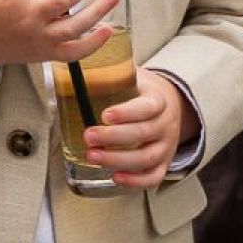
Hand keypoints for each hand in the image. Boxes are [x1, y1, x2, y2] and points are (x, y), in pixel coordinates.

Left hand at [80, 68, 197, 190]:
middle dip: (114, 138)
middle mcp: (165, 123)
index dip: (127, 112)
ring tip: (93, 156)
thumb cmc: (140, 91)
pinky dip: (136, 181)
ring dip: (119, 160)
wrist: (169, 104)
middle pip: (144, 133)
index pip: (148, 106)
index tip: (105, 115)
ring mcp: (166, 145)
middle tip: (88, 136)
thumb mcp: (131, 76)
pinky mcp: (164, 163)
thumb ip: (109, 71)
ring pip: (148, 158)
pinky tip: (115, 177)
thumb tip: (74, 60)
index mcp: (158, 99)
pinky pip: (154, 176)